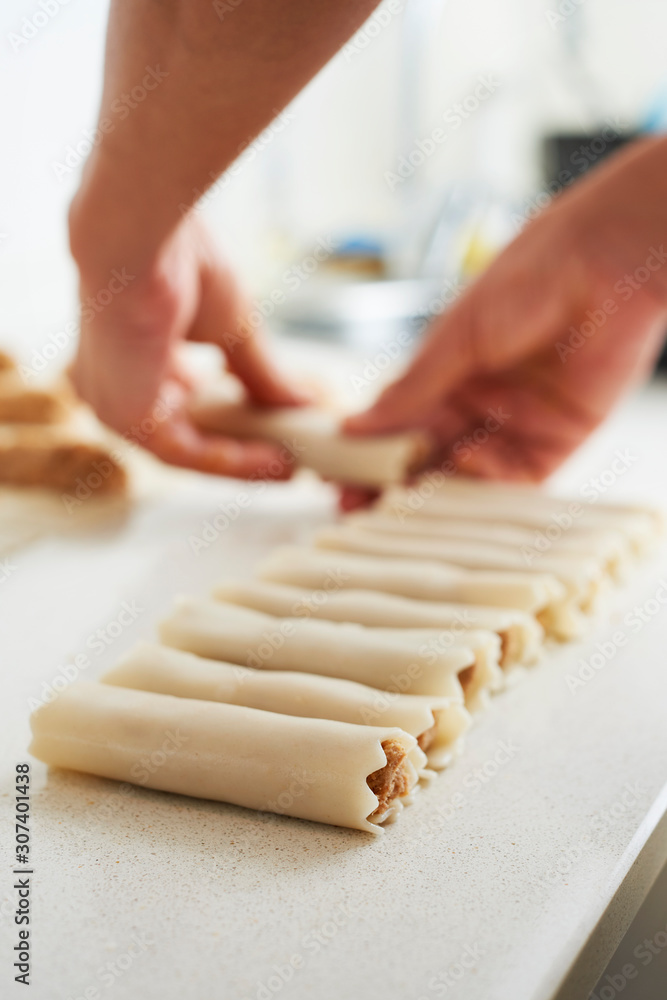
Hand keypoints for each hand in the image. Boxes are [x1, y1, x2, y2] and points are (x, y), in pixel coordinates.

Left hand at [70, 208, 305, 478]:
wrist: (142, 237)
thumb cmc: (177, 259)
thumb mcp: (232, 328)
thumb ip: (259, 372)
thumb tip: (301, 404)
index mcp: (128, 358)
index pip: (184, 404)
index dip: (233, 424)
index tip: (275, 434)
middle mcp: (112, 386)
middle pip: (188, 432)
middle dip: (243, 448)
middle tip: (289, 460)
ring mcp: (113, 405)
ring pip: (188, 451)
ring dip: (244, 463)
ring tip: (290, 467)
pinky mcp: (126, 417)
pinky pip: (188, 455)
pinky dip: (234, 461)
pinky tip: (274, 461)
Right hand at [346, 137, 666, 481]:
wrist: (604, 262)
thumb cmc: (529, 277)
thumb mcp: (456, 336)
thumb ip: (411, 388)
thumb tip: (354, 425)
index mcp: (448, 373)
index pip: (399, 424)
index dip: (369, 452)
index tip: (337, 476)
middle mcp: (479, 402)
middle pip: (427, 456)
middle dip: (393, 484)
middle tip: (357, 508)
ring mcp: (516, 423)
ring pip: (466, 474)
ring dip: (435, 491)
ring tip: (403, 503)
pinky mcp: (557, 439)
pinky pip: (516, 478)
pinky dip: (489, 481)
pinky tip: (466, 468)